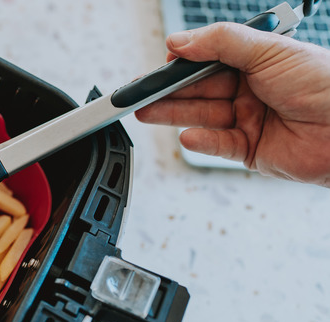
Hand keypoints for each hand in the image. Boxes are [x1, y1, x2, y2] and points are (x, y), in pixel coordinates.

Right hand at [134, 22, 329, 187]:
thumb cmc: (326, 85)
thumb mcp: (269, 51)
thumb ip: (220, 43)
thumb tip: (180, 42)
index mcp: (257, 61)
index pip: (208, 60)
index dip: (182, 63)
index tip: (160, 65)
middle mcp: (251, 89)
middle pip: (199, 89)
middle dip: (168, 91)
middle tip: (139, 93)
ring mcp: (251, 120)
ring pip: (203, 116)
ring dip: (174, 114)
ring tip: (146, 112)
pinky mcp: (252, 150)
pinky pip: (219, 144)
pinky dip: (201, 141)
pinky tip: (187, 135)